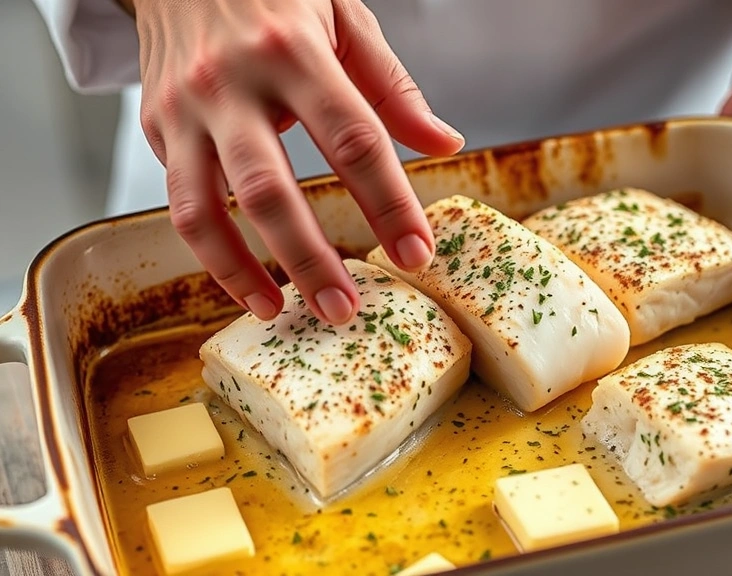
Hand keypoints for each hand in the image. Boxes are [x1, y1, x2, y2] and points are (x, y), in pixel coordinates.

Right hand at [131, 0, 464, 323]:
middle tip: (345, 308)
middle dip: (310, 259)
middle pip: (271, 189)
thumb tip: (443, 144)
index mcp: (292, 51)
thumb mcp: (343, 14)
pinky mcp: (157, 126)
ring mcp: (186, 108)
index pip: (353, 141)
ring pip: (205, 209)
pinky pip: (179, 203)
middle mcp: (231, 83)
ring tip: (281, 312)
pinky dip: (209, 252)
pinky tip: (244, 280)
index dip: (389, 203)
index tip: (417, 253)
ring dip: (242, 272)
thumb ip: (392, 86)